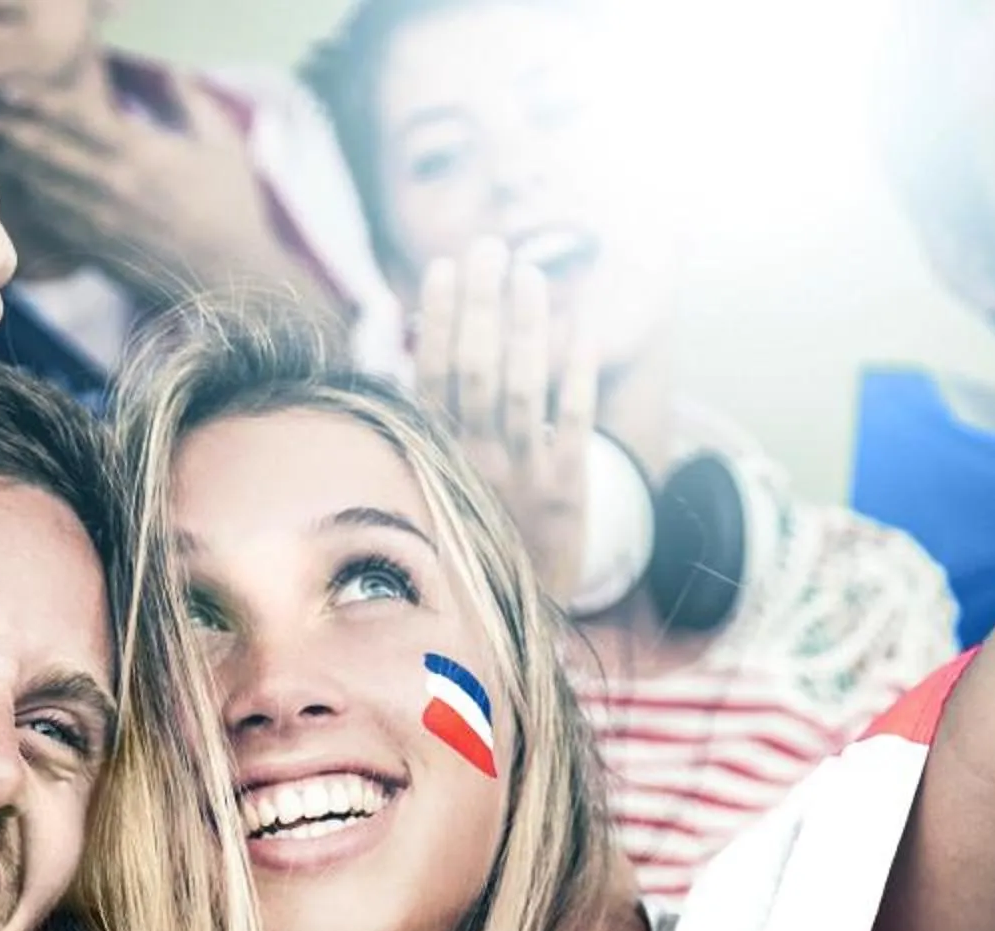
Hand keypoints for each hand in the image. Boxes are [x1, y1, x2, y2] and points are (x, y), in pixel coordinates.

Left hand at [0, 80, 308, 307]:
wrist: (233, 283)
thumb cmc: (232, 209)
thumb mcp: (221, 143)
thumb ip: (186, 100)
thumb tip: (161, 64)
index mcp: (141, 154)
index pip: (77, 120)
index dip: (39, 104)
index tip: (9, 91)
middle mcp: (114, 188)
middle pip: (49, 154)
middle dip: (13, 133)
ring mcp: (103, 224)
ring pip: (44, 190)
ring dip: (14, 168)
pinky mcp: (99, 254)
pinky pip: (53, 227)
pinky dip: (31, 209)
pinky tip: (14, 196)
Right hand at [416, 239, 599, 602]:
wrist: (512, 618)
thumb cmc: (470, 537)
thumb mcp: (432, 491)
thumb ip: (426, 430)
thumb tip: (414, 356)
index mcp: (437, 459)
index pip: (435, 377)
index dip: (442, 321)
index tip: (447, 268)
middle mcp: (474, 464)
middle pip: (477, 372)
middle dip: (483, 306)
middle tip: (492, 247)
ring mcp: (521, 476)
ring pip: (522, 390)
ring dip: (526, 327)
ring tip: (531, 270)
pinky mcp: (566, 490)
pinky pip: (572, 425)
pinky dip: (575, 377)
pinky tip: (580, 329)